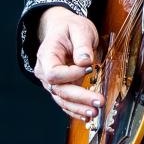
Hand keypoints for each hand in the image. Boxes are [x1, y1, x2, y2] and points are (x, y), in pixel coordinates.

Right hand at [34, 6, 102, 120]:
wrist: (63, 29)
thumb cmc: (70, 28)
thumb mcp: (79, 28)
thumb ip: (82, 44)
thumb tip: (85, 61)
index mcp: (47, 55)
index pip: (53, 73)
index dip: (70, 75)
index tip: (87, 69)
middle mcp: (45, 71)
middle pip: (58, 90)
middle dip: (79, 98)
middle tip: (98, 102)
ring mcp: (51, 81)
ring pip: (62, 99)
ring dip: (78, 108)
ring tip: (95, 112)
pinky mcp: (60, 87)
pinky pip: (65, 102)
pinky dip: (76, 110)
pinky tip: (87, 115)